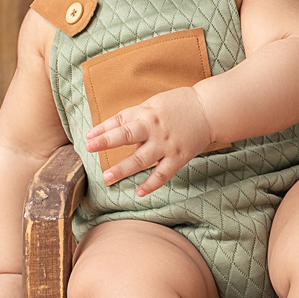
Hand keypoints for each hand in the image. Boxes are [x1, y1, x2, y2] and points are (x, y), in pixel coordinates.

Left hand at [85, 86, 212, 196]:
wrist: (209, 109)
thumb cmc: (179, 105)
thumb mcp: (155, 105)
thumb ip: (138, 120)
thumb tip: (123, 139)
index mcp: (146, 113)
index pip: (120, 120)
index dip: (103, 129)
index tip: (89, 137)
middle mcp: (154, 129)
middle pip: (127, 135)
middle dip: (107, 141)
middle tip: (90, 148)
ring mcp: (166, 144)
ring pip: (141, 159)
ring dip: (123, 168)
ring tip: (107, 177)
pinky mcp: (178, 157)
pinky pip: (162, 174)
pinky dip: (151, 184)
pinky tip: (139, 192)